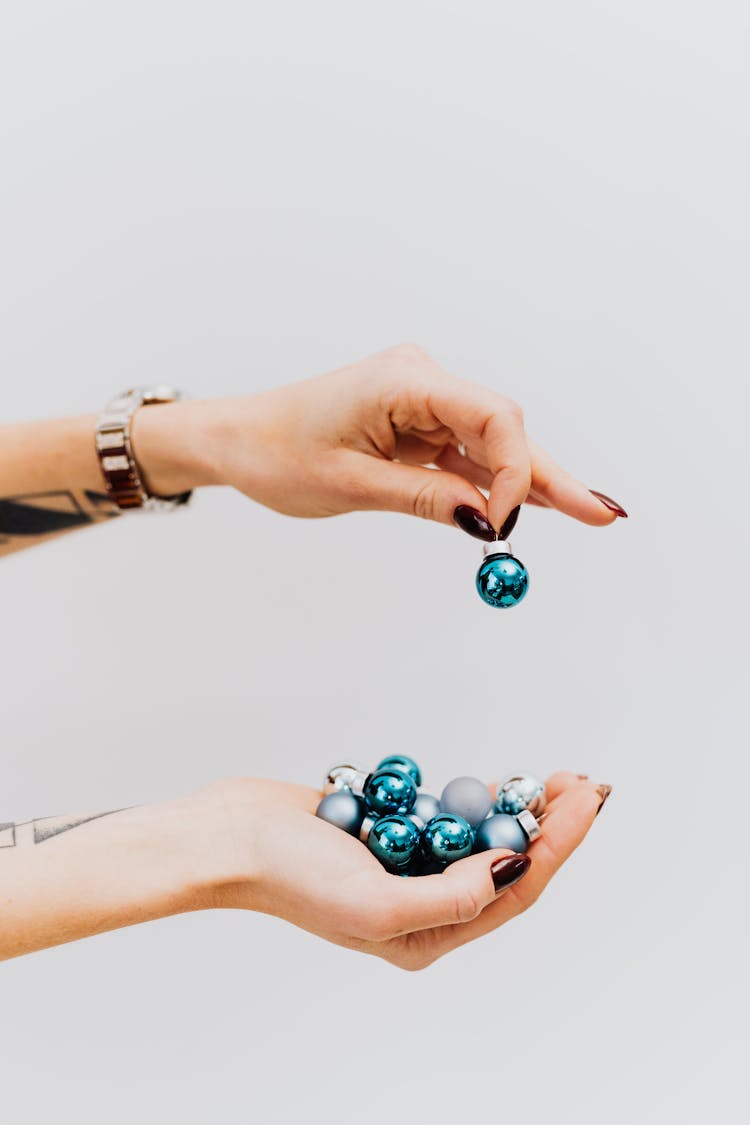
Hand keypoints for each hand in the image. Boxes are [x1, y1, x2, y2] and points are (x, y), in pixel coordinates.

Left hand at [141, 345, 626, 534]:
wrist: (237, 439)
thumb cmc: (277, 452)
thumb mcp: (351, 485)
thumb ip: (425, 499)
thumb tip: (486, 523)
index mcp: (404, 379)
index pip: (490, 415)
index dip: (514, 471)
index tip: (501, 525)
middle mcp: (421, 381)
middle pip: (502, 429)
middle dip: (547, 476)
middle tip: (603, 514)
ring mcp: (421, 401)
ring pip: (490, 446)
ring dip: (527, 484)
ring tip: (587, 514)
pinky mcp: (416, 424)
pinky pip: (465, 455)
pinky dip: (490, 485)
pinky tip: (531, 508)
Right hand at [203, 772, 607, 969]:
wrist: (232, 837)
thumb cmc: (291, 878)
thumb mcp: (376, 904)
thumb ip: (449, 897)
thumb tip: (508, 869)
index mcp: (426, 937)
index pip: (514, 891)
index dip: (558, 845)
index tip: (583, 802)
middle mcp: (423, 905)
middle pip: (506, 863)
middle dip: (549, 824)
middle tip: (581, 782)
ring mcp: (406, 864)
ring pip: (480, 837)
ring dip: (516, 808)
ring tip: (553, 780)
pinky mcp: (390, 831)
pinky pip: (445, 814)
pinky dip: (471, 798)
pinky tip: (495, 784)